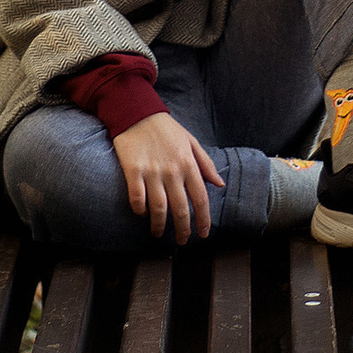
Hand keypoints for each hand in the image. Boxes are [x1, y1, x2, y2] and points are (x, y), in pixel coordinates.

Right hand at [111, 111, 223, 243]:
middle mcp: (172, 170)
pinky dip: (140, 209)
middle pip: (181, 208)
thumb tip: (219, 184)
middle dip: (183, 229)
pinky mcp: (132, 170)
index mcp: (188, 164)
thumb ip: (205, 164)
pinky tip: (142, 214)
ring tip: (158, 234)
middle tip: (182, 241)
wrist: (137, 111)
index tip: (203, 234)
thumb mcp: (191, 141)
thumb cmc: (166, 128)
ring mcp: (152, 171)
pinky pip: (137, 197)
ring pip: (159, 207)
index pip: (201, 198)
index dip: (203, 220)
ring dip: (160, 225)